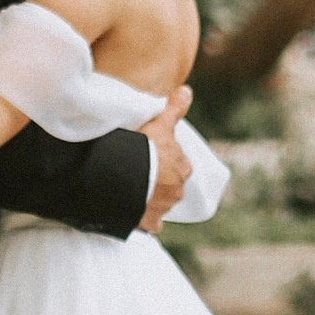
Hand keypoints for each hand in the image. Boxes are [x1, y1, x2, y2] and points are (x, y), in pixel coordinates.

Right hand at [136, 88, 192, 232]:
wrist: (127, 177)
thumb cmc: (145, 148)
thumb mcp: (159, 124)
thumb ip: (174, 108)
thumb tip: (187, 90)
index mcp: (183, 168)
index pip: (178, 165)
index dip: (165, 161)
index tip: (151, 158)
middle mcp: (177, 191)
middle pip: (170, 187)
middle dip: (160, 183)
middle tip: (141, 175)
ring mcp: (163, 208)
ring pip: (161, 205)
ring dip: (151, 200)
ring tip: (133, 191)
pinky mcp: (149, 223)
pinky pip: (150, 224)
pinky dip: (145, 221)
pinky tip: (134, 214)